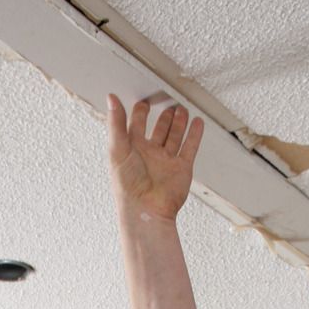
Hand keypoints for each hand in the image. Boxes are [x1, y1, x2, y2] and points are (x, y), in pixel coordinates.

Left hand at [107, 95, 203, 220]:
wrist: (147, 210)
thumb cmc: (128, 185)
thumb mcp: (117, 148)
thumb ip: (115, 123)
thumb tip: (111, 98)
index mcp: (133, 148)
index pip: (137, 124)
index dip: (140, 112)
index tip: (144, 100)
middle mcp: (150, 154)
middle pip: (159, 129)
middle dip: (164, 116)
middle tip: (169, 102)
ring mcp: (167, 161)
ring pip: (175, 136)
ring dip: (179, 123)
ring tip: (182, 109)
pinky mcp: (182, 168)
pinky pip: (189, 148)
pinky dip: (194, 135)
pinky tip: (197, 123)